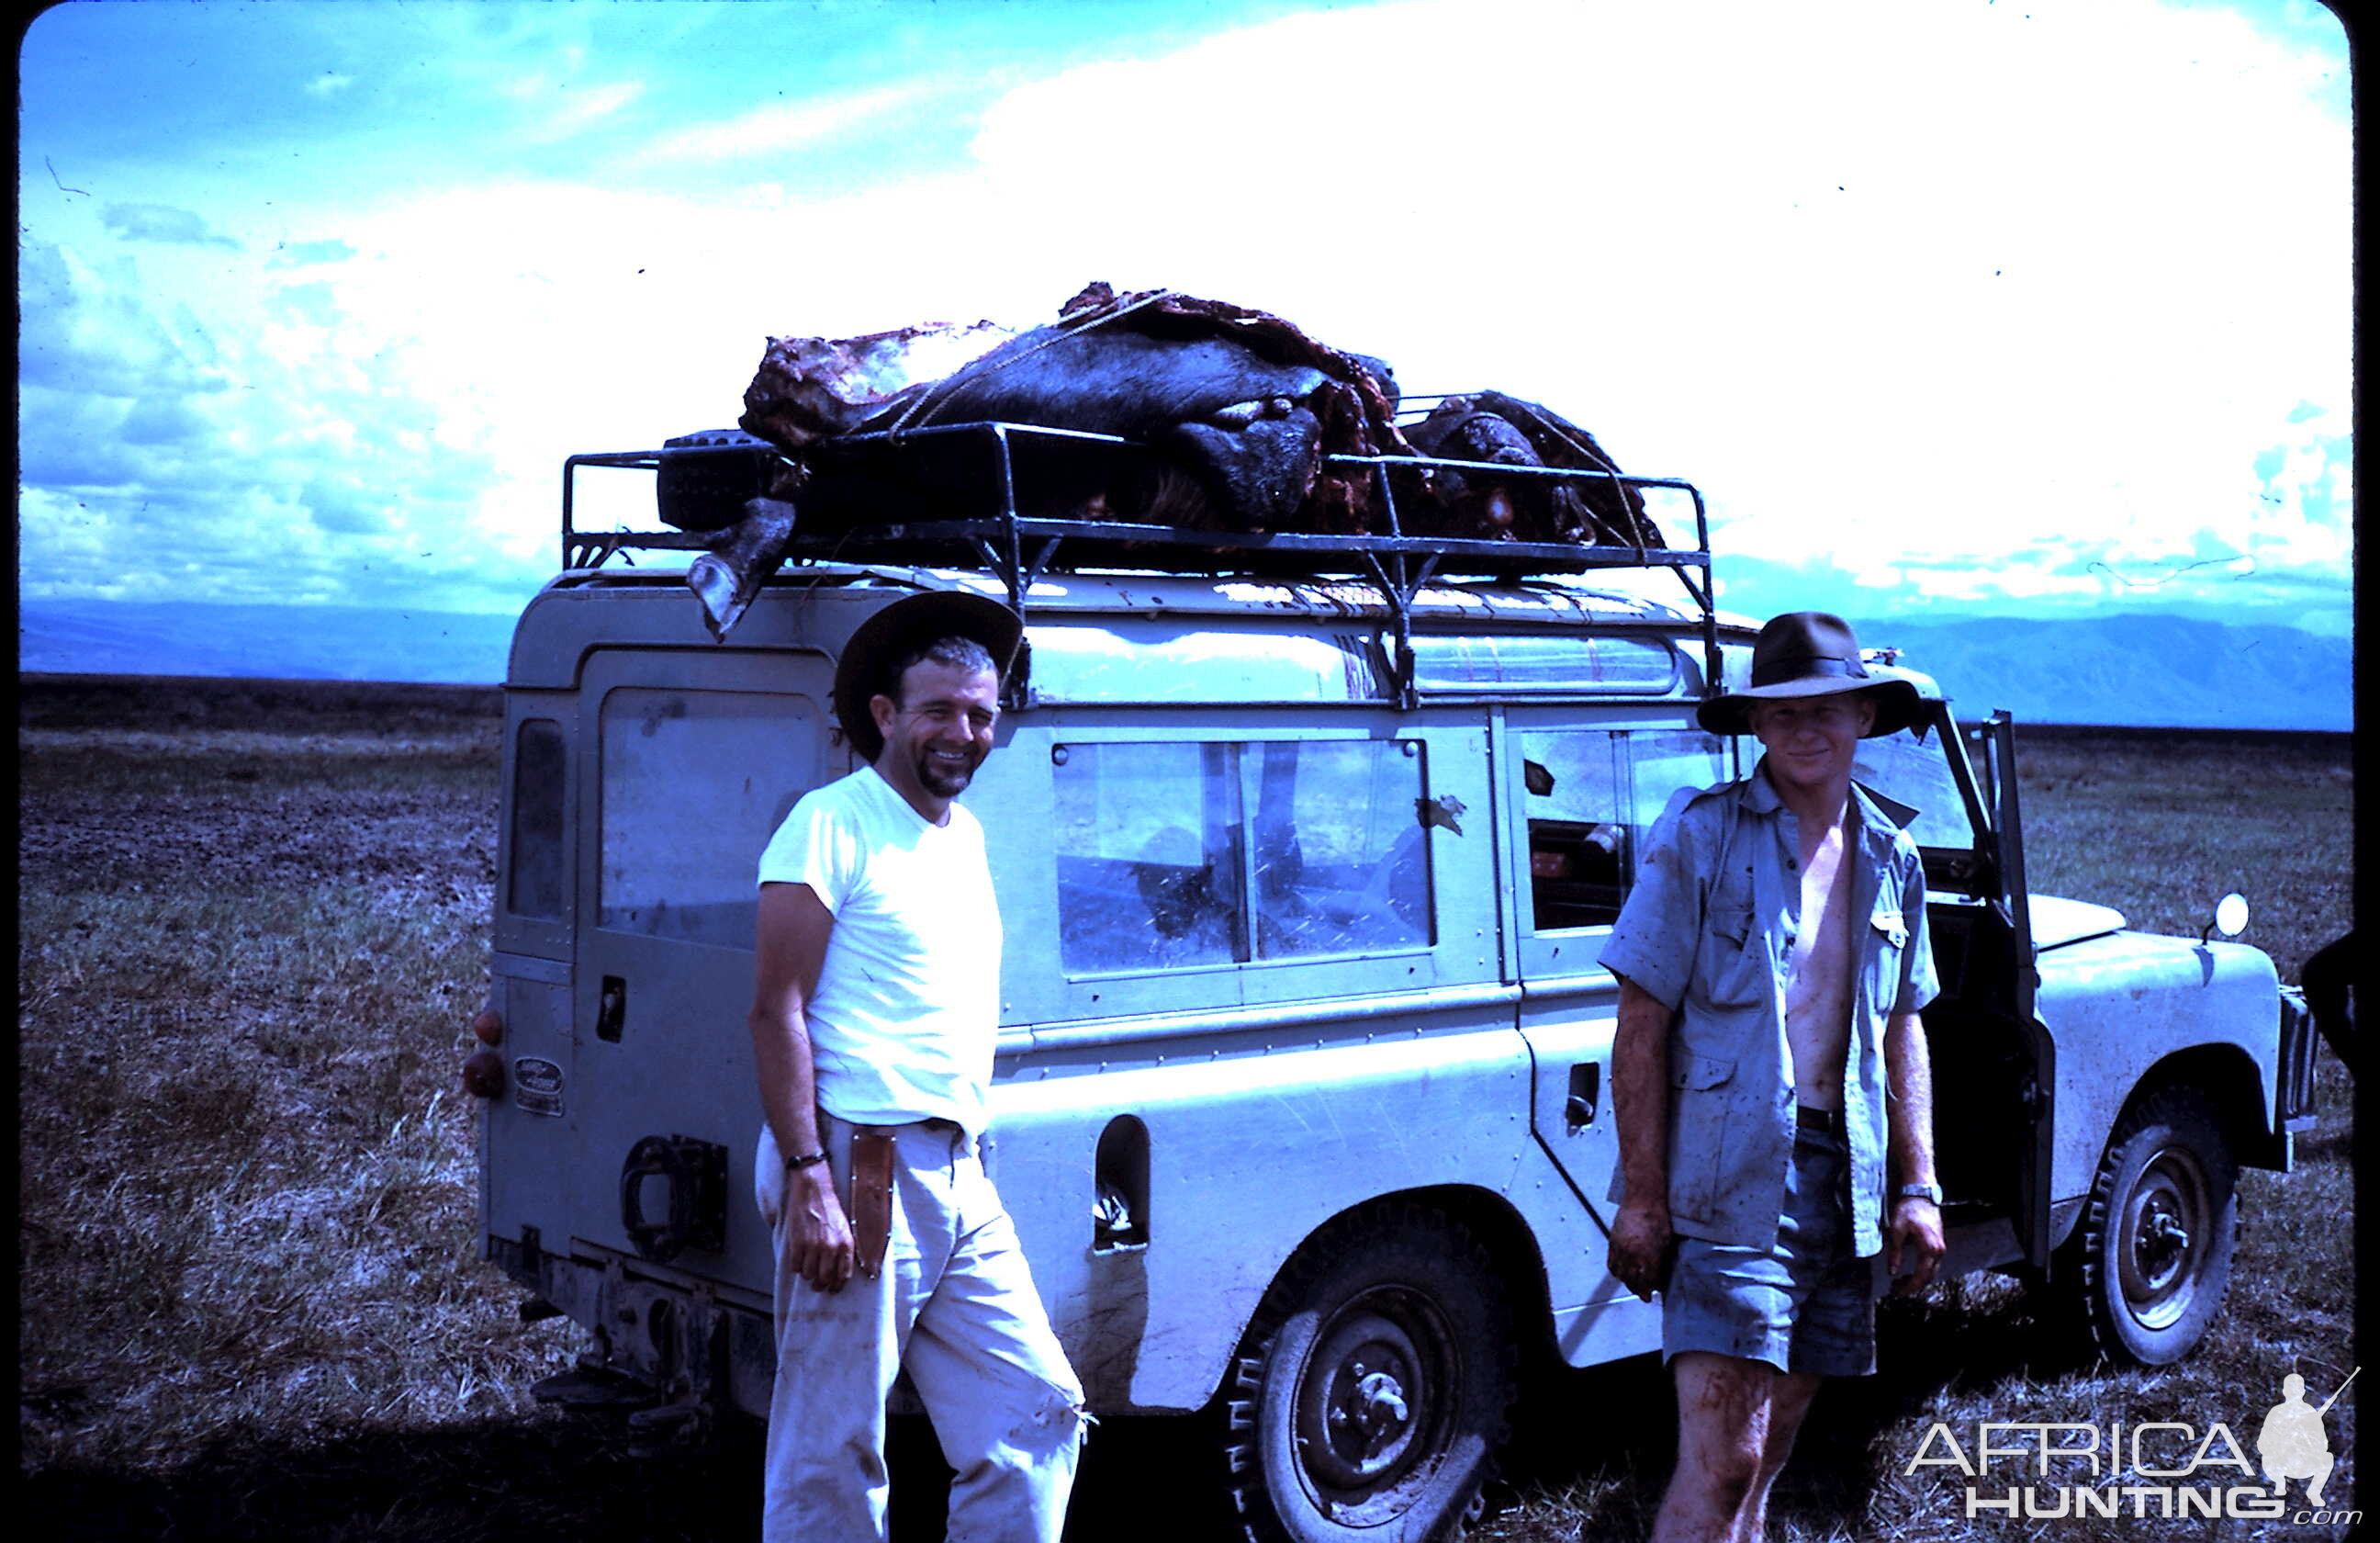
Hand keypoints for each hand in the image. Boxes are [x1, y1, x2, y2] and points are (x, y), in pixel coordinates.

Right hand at [787, 1165, 855, 1292]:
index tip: (833, 1289)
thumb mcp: (845, 1228)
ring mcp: (813, 1246)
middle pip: (825, 1278)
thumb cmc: (829, 1208)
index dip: (837, 1286)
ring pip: (808, 1275)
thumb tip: (841, 1270)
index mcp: (846, 1244)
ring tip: (807, 1270)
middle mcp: (831, 1248)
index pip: (843, 1275)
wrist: (814, 1191)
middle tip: (817, 1285)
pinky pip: (795, 1266)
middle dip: (820, 1285)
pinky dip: (796, 1267)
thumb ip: (844, 1249)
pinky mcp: (797, 1243)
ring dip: (807, 1276)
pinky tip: (798, 1261)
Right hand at [1608, 1200, 1674, 1301]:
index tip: (1654, 1295)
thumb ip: (1662, 1259)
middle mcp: (1634, 1254)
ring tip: (1632, 1286)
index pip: (1649, 1281)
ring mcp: (1621, 1248)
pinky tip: (1621, 1274)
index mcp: (1649, 1255)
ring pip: (1621, 1274)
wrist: (1643, 1198)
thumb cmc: (1658, 1217)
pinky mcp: (1613, 1241)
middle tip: (1644, 1296)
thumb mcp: (1666, 1241)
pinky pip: (1611, 1262)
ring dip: (1627, 1283)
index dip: (1651, 1290)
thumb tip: (1661, 1273)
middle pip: (1633, 1281)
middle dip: (1639, 1291)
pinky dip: (1616, 1271)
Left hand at [1886, 1196, 1944, 1296]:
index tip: (1897, 1293)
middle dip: (1912, 1286)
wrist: (1921, 1194)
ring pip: (1930, 1272)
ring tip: (1899, 1283)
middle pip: (1927, 1277)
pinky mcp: (1938, 1245)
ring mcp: (1940, 1248)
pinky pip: (1931, 1265)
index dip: (1909, 1287)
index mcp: (1929, 1248)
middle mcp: (1939, 1251)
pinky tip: (1909, 1273)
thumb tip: (1892, 1272)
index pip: (1921, 1276)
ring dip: (1916, 1280)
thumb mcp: (1896, 1231)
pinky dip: (1921, 1272)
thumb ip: (1895, 1253)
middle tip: (1895, 1290)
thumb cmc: (1909, 1209)